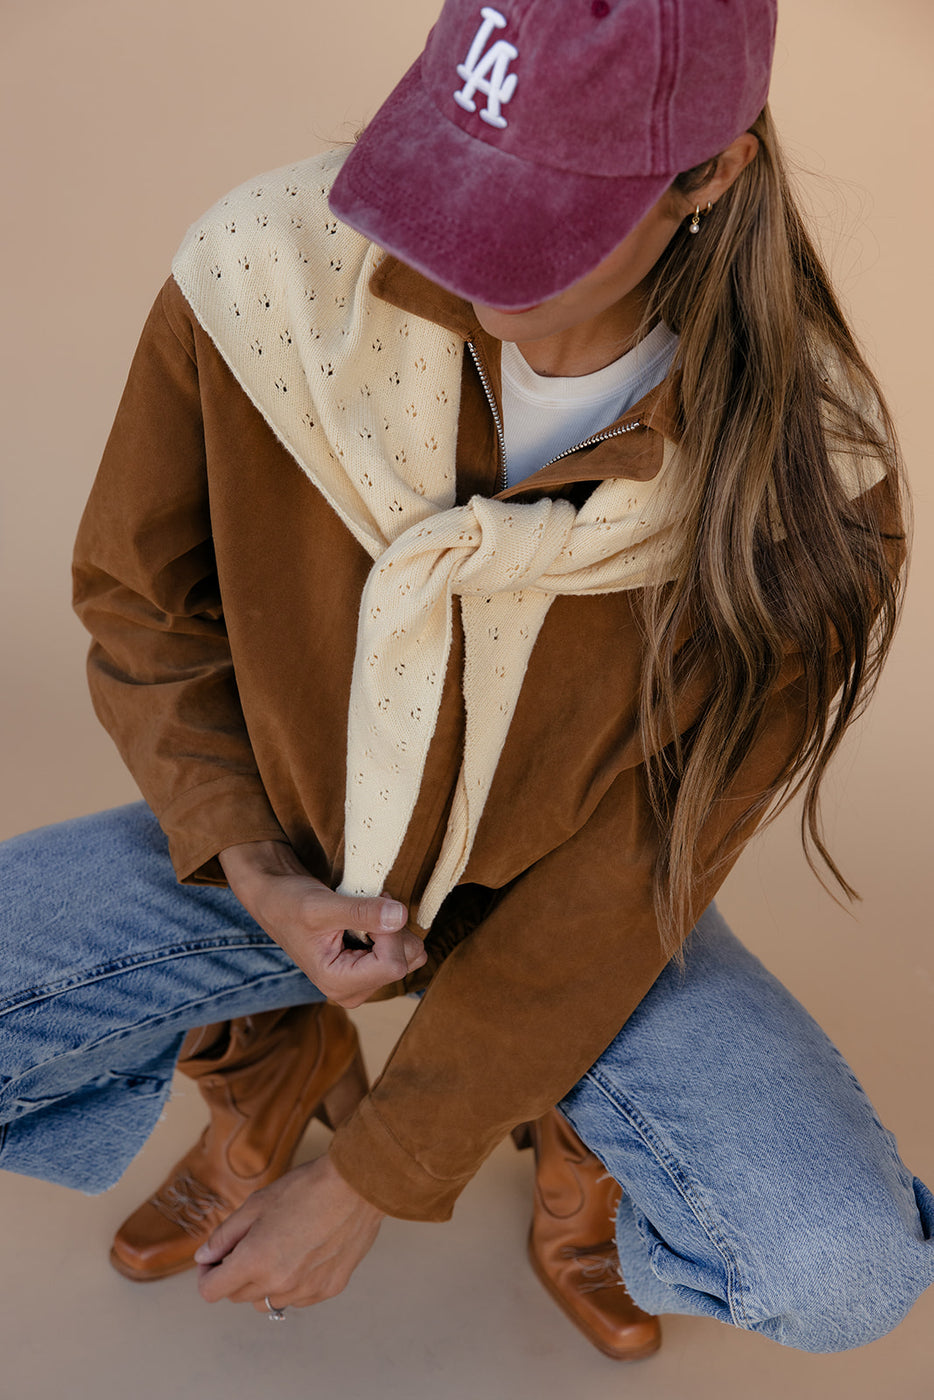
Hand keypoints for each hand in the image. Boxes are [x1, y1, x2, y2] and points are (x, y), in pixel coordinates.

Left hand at [195, 1155, 383, 1309]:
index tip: (215, 1259)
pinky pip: (297, 1298)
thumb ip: (225, 1235)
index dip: (207, 1274)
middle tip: (249, 1244)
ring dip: (263, 1283)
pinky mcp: (328, 1290)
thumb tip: (205, 1257)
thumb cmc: (306, 1188)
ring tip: (279, 1249)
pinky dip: (292, 1284)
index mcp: (254, 1260)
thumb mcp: (256, 1204)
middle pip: (237, 1297)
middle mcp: (278, 1283)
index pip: (211, 1292)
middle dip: (235, 1274)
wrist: (355, 1187)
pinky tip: (303, 1254)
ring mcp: (305, 1290)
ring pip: (267, 1301)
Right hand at [219, 840, 426, 1006]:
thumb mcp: (322, 906)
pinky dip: (391, 928)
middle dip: (393, 928)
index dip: (390, 931)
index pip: (393, 964)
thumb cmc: (290, 904)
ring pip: (410, 954)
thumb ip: (362, 913)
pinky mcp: (371, 968)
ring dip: (393, 926)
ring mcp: (364, 980)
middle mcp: (354, 990)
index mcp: (338, 984)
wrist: (278, 901)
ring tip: (362, 913)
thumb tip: (400, 916)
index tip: (371, 905)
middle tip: (365, 906)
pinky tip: (367, 920)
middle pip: (406, 960)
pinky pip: (403, 948)